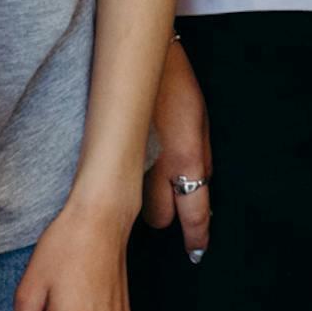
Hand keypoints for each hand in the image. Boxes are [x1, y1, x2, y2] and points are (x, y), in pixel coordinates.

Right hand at [140, 36, 213, 262]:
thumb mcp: (202, 120)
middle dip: (166, 211)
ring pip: (135, 208)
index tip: (197, 250)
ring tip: (146, 175)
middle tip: (168, 189)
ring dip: (143, 201)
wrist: (138, 60)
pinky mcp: (109, 159)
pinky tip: (127, 169)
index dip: (196, 235)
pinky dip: (125, 185)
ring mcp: (129, 165)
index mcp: (186, 157)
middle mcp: (156, 168)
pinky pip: (119, 188)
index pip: (194, 212)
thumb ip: (202, 157)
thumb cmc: (176, 86)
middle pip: (159, 218)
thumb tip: (202, 184)